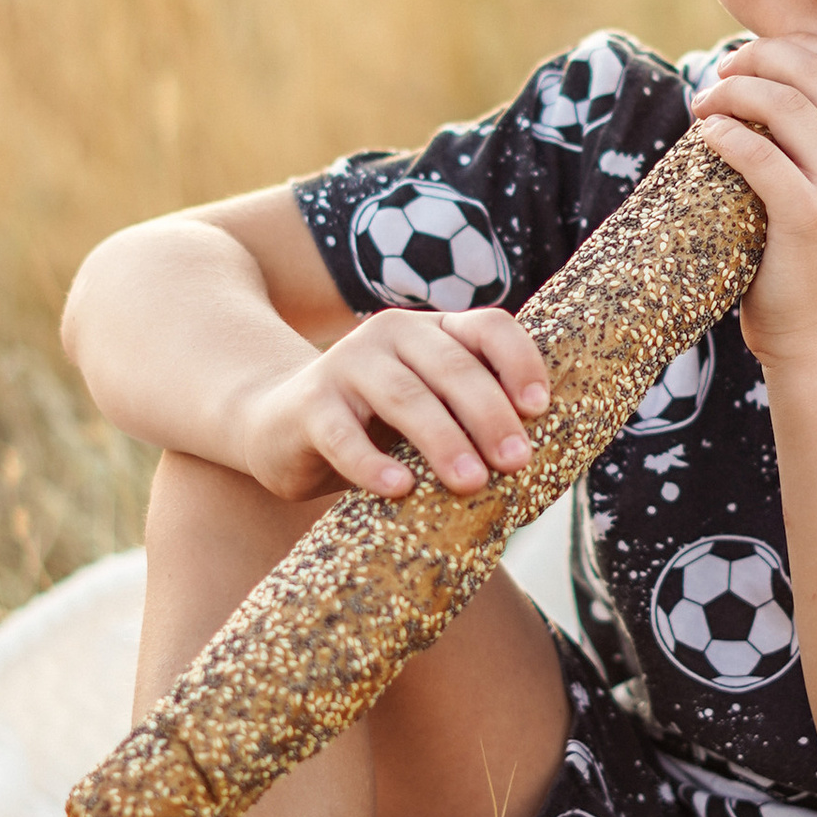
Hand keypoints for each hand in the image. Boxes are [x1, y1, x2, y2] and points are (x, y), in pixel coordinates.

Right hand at [241, 306, 551, 503]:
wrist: (276, 423)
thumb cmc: (372, 425)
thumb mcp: (426, 410)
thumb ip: (468, 420)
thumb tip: (538, 467)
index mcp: (432, 332)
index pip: (489, 327)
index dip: (520, 362)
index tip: (540, 409)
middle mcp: (391, 335)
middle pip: (453, 366)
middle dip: (490, 415)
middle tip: (516, 462)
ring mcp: (346, 364)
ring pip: (405, 397)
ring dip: (443, 441)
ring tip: (471, 483)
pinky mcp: (309, 405)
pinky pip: (343, 434)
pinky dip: (372, 463)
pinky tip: (398, 489)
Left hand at [690, 38, 816, 378]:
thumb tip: (763, 86)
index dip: (788, 48)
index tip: (746, 61)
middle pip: (813, 71)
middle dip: (755, 58)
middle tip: (717, 76)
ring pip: (783, 103)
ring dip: (731, 92)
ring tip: (703, 106)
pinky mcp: (812, 217)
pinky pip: (757, 153)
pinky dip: (724, 134)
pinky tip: (705, 136)